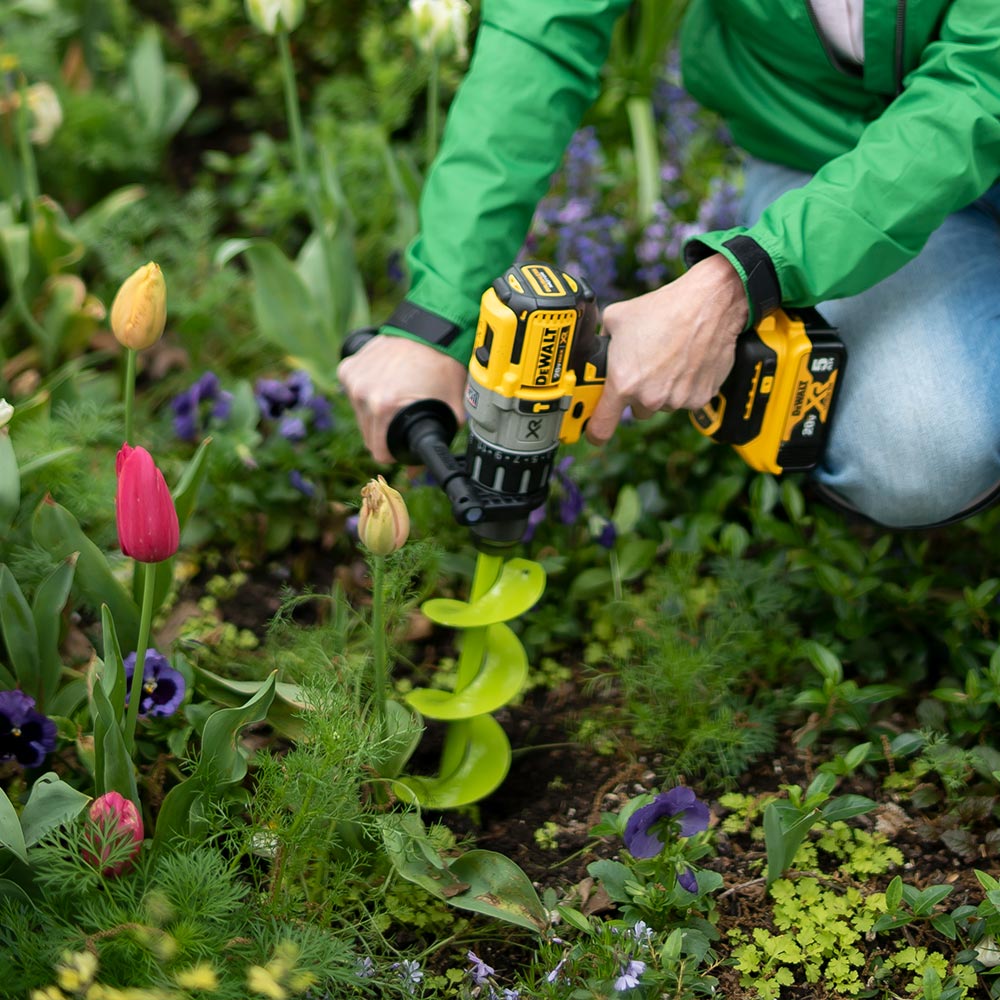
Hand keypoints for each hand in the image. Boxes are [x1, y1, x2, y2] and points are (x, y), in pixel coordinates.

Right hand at [338, 334, 466, 463]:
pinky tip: (386, 382)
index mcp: (384, 407)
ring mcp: (353, 378)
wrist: (433, 332)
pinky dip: (367, 392)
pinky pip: (354, 393)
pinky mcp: (348, 367)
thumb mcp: (450, 413)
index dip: (395, 453)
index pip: (378, 451)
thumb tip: (416, 472)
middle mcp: (363, 393)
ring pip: (360, 415)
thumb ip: (435, 446)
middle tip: (405, 416)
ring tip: (397, 396)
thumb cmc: (444, 368)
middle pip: (368, 435)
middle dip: (386, 433)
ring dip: (375, 413)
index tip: (403, 444)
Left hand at [586, 255, 748, 443]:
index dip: (595, 431)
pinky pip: (688, 399)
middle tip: (647, 367)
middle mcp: (650, 397)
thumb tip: (599, 346)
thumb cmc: (663, 309)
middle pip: (637, 410)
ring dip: (664, 389)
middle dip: (639, 394)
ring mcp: (677, 400)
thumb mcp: (616, 318)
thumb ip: (603, 341)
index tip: (595, 432)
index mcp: (623, 383)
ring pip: (664, 404)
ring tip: (670, 358)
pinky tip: (688, 361)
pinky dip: (687, 385)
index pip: (602, 426)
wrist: (707, 304)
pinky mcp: (701, 397)